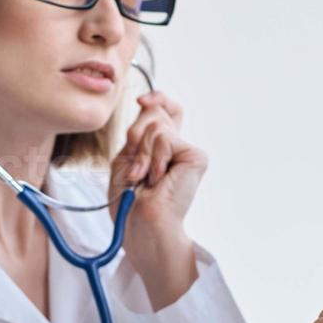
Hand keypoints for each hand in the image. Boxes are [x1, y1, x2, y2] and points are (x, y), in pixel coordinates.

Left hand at [107, 90, 204, 244]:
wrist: (141, 223)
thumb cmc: (130, 201)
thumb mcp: (126, 157)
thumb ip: (139, 130)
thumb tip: (148, 103)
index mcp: (161, 148)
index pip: (166, 111)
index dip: (157, 99)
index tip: (141, 100)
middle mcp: (177, 147)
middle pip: (155, 114)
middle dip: (135, 138)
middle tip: (136, 170)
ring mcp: (188, 152)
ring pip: (156, 127)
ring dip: (142, 155)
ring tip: (145, 178)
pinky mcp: (196, 157)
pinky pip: (165, 139)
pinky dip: (154, 159)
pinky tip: (159, 179)